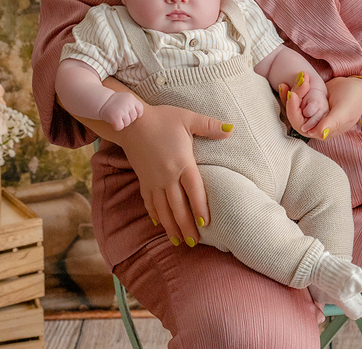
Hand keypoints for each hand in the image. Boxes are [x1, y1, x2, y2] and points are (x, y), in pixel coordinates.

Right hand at [96, 91, 143, 130]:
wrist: (100, 101)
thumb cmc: (114, 102)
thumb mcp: (126, 99)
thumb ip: (134, 105)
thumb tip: (148, 119)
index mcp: (131, 98)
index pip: (140, 110)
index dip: (135, 114)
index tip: (128, 113)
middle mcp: (128, 104)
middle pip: (133, 118)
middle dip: (127, 118)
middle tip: (119, 113)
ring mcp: (122, 110)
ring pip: (127, 123)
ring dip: (121, 122)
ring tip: (116, 116)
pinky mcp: (115, 117)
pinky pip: (120, 127)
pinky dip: (116, 126)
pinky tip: (112, 121)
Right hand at [113, 104, 232, 246]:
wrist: (130, 122)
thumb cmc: (162, 118)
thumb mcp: (188, 118)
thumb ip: (210, 126)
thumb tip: (232, 128)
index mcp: (182, 163)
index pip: (194, 191)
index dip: (199, 209)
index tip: (205, 224)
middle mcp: (167, 176)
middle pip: (178, 206)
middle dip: (186, 226)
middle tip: (193, 243)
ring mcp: (153, 180)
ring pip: (163, 209)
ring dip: (171, 226)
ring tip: (178, 241)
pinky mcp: (143, 180)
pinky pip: (149, 202)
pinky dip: (155, 214)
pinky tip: (159, 223)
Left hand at [285, 76, 361, 139]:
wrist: (360, 88)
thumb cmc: (355, 100)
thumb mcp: (344, 111)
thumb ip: (332, 122)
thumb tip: (320, 134)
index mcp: (322, 132)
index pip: (300, 125)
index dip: (294, 111)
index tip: (293, 95)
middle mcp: (315, 125)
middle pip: (294, 115)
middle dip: (291, 100)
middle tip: (290, 84)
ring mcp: (313, 115)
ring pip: (295, 107)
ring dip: (292, 93)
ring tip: (290, 81)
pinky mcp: (312, 104)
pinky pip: (299, 100)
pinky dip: (294, 91)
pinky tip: (288, 82)